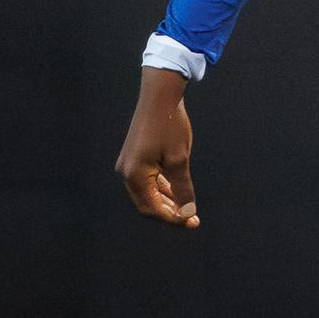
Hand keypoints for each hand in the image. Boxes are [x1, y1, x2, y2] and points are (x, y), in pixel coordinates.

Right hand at [116, 67, 200, 227]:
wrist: (160, 95)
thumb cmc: (170, 126)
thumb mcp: (180, 159)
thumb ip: (183, 188)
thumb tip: (188, 213)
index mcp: (134, 176)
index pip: (152, 209)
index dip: (172, 218)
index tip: (191, 222)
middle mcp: (126, 173)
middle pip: (148, 203)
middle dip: (170, 211)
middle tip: (192, 219)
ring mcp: (128, 164)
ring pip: (148, 192)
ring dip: (167, 200)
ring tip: (187, 208)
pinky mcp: (134, 156)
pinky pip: (148, 179)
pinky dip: (162, 187)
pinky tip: (177, 191)